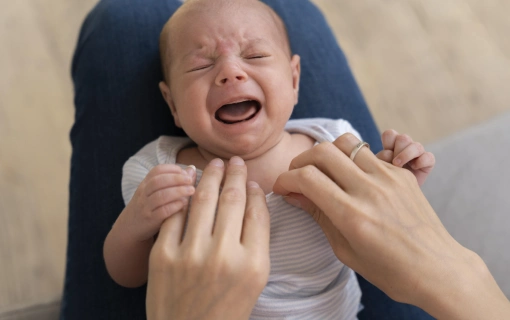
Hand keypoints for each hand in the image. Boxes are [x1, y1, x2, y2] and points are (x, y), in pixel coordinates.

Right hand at [122, 164, 195, 241]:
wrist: (129, 228)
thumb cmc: (148, 207)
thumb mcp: (153, 192)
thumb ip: (170, 181)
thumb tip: (191, 169)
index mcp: (145, 184)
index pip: (156, 170)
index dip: (172, 169)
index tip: (185, 172)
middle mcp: (143, 194)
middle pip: (158, 181)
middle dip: (176, 178)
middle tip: (190, 180)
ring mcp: (145, 207)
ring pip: (161, 196)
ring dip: (178, 191)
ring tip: (191, 190)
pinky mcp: (150, 220)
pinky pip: (162, 211)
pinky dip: (174, 206)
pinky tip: (184, 204)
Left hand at [146, 157, 269, 319]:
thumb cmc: (227, 307)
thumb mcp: (255, 279)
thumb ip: (257, 239)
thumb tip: (252, 197)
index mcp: (253, 264)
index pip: (257, 212)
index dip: (255, 190)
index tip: (252, 180)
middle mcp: (223, 256)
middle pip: (232, 200)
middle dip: (234, 174)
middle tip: (234, 161)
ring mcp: (190, 255)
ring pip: (203, 200)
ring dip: (210, 176)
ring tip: (214, 164)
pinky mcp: (163, 255)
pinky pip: (175, 214)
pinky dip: (183, 195)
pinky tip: (189, 181)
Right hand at [273, 133, 509, 319]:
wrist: (437, 268)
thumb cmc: (390, 269)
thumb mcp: (345, 250)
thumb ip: (319, 215)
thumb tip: (294, 194)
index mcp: (352, 215)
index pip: (307, 178)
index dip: (285, 179)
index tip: (281, 187)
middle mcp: (369, 190)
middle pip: (322, 151)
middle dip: (300, 160)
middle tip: (297, 175)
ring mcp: (388, 178)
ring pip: (346, 142)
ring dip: (326, 153)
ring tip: (323, 170)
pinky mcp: (401, 174)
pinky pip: (368, 153)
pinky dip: (351, 160)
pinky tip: (351, 178)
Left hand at [375, 129, 434, 185]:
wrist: (397, 195)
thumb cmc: (385, 180)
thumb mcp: (379, 169)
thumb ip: (381, 159)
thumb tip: (387, 153)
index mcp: (391, 145)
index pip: (390, 134)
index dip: (387, 141)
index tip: (385, 155)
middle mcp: (405, 146)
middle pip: (403, 138)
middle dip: (397, 150)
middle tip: (393, 164)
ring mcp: (417, 153)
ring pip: (416, 145)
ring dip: (406, 155)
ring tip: (399, 166)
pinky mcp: (427, 162)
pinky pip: (428, 156)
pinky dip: (421, 161)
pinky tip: (414, 168)